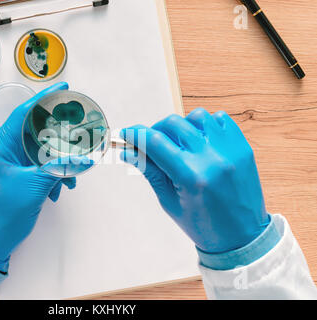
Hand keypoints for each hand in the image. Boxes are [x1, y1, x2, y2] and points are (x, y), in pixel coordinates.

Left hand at [0, 82, 75, 271]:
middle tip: (76, 132)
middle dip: (58, 137)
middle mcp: (2, 152)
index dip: (42, 99)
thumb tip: (83, 159)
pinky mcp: (15, 178)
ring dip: (57, 163)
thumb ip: (60, 169)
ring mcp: (9, 166)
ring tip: (71, 178)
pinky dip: (51, 175)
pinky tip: (59, 189)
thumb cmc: (2, 215)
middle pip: (34, 133)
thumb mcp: (35, 187)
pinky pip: (38, 168)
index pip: (22, 114)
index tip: (61, 89)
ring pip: (39, 153)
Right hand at [121, 108, 268, 252]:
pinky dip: (206, 125)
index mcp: (191, 176)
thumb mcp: (169, 201)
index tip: (126, 134)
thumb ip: (150, 172)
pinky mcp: (242, 147)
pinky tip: (200, 140)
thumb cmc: (204, 225)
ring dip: (182, 125)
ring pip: (197, 116)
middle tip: (152, 144)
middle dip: (156, 130)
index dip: (136, 135)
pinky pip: (221, 119)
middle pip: (173, 124)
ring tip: (179, 143)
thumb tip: (129, 152)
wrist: (241, 237)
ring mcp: (230, 150)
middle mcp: (211, 158)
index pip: (155, 142)